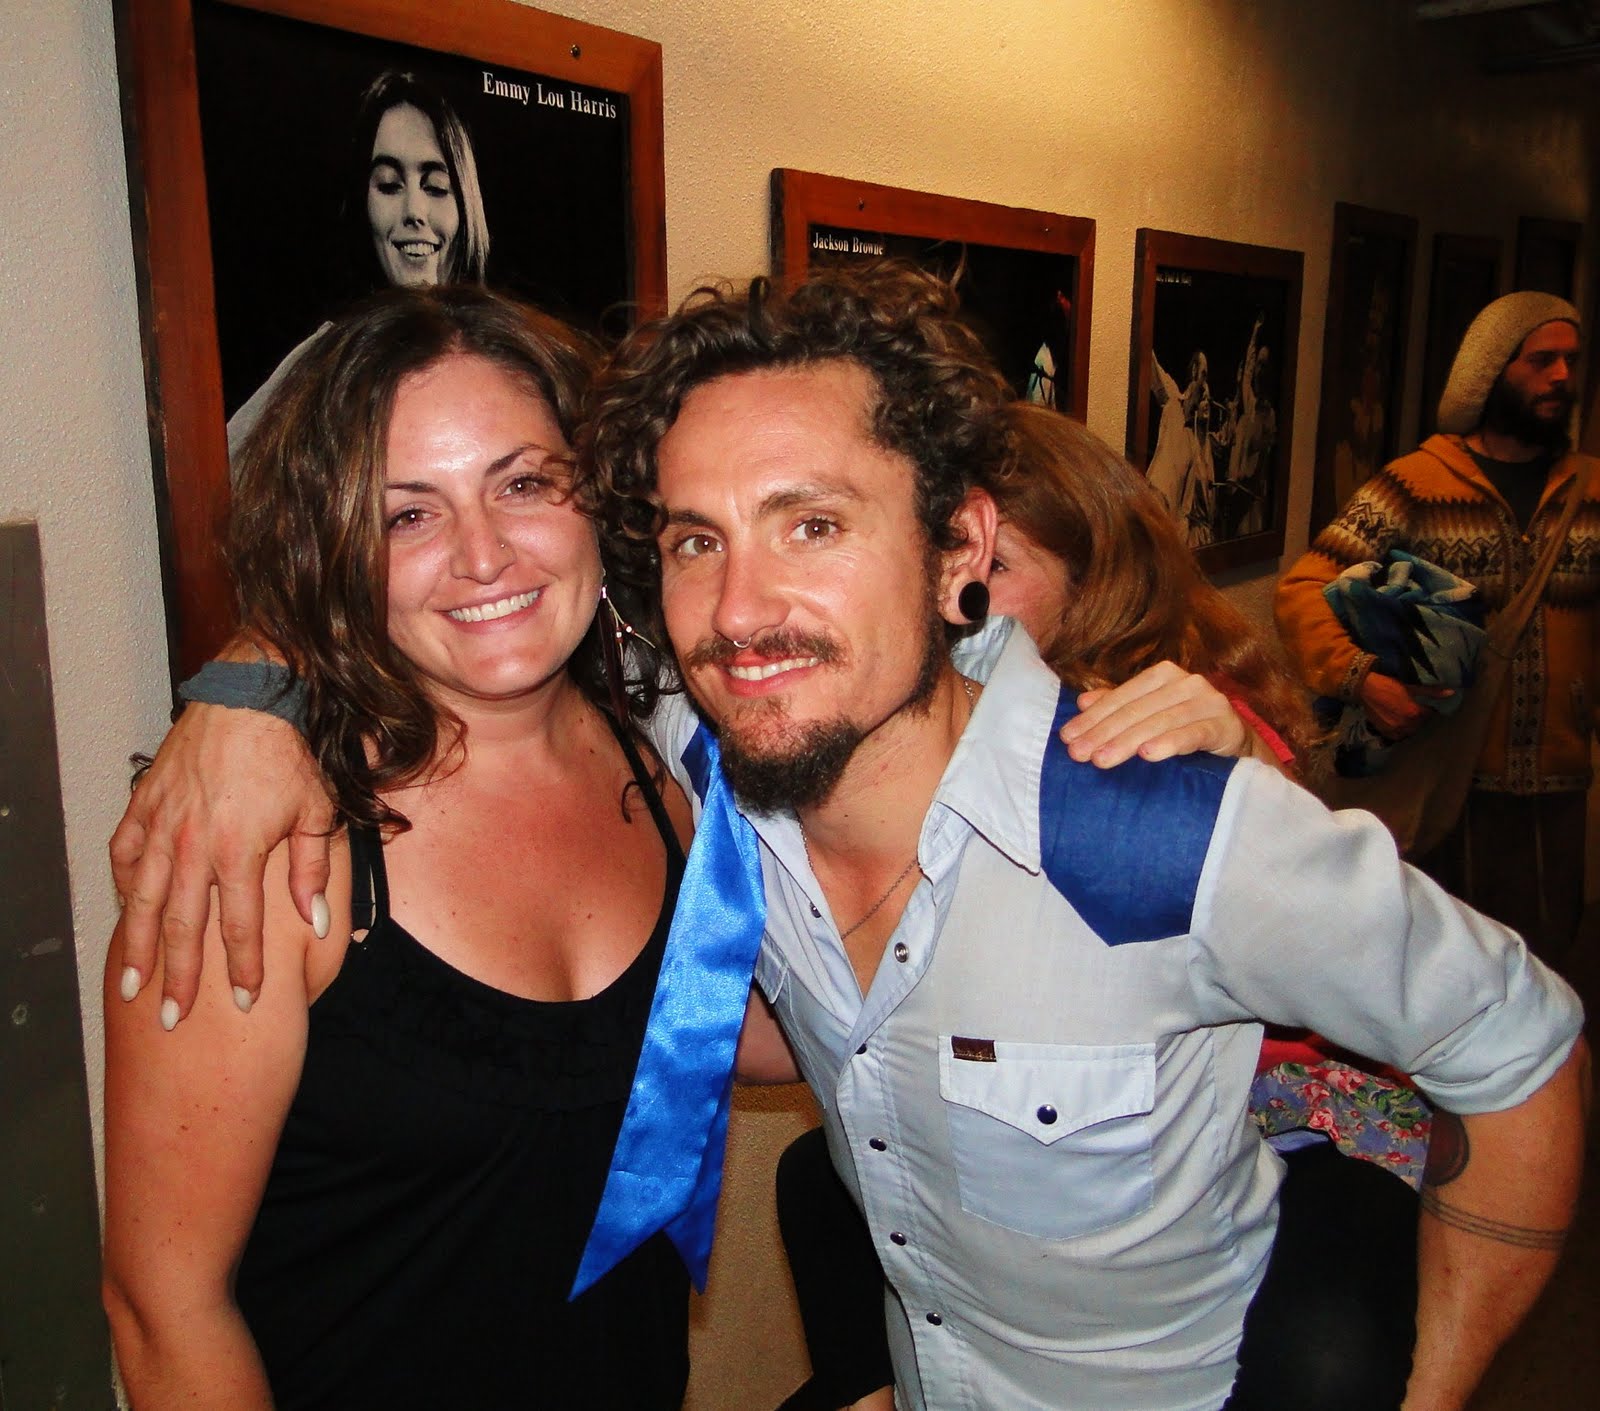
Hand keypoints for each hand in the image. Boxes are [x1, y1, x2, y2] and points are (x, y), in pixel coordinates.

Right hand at [110, 703, 333, 1025]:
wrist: (253, 695)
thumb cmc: (292, 752)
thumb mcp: (317, 811)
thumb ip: (311, 871)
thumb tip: (316, 922)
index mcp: (238, 851)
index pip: (239, 927)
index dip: (241, 969)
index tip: (243, 1002)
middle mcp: (193, 844)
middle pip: (181, 926)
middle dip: (178, 977)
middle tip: (173, 1017)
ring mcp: (163, 823)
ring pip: (141, 898)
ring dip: (138, 946)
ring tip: (133, 985)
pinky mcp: (145, 803)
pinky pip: (125, 853)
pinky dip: (123, 884)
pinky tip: (125, 910)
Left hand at [1059, 661, 1251, 766]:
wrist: (1236, 746)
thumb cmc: (1186, 728)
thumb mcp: (1150, 715)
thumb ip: (1119, 706)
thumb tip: (1083, 702)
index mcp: (1163, 676)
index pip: (1121, 696)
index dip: (1092, 717)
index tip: (1067, 738)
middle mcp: (1186, 682)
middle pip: (1136, 710)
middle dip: (1103, 733)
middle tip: (1078, 754)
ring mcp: (1208, 702)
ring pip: (1160, 721)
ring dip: (1128, 741)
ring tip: (1102, 759)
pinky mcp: (1226, 725)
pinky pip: (1193, 733)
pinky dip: (1170, 743)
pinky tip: (1148, 754)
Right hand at [1358, 671, 1450, 739]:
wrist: (1365, 688)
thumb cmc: (1390, 685)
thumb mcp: (1411, 687)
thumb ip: (1432, 692)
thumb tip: (1452, 693)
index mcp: (1415, 713)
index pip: (1430, 716)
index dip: (1430, 711)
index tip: (1427, 706)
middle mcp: (1406, 724)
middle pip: (1421, 725)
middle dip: (1421, 720)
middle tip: (1417, 712)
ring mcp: (1395, 729)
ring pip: (1410, 732)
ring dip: (1411, 727)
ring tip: (1408, 719)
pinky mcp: (1385, 731)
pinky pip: (1398, 736)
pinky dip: (1400, 732)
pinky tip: (1399, 725)